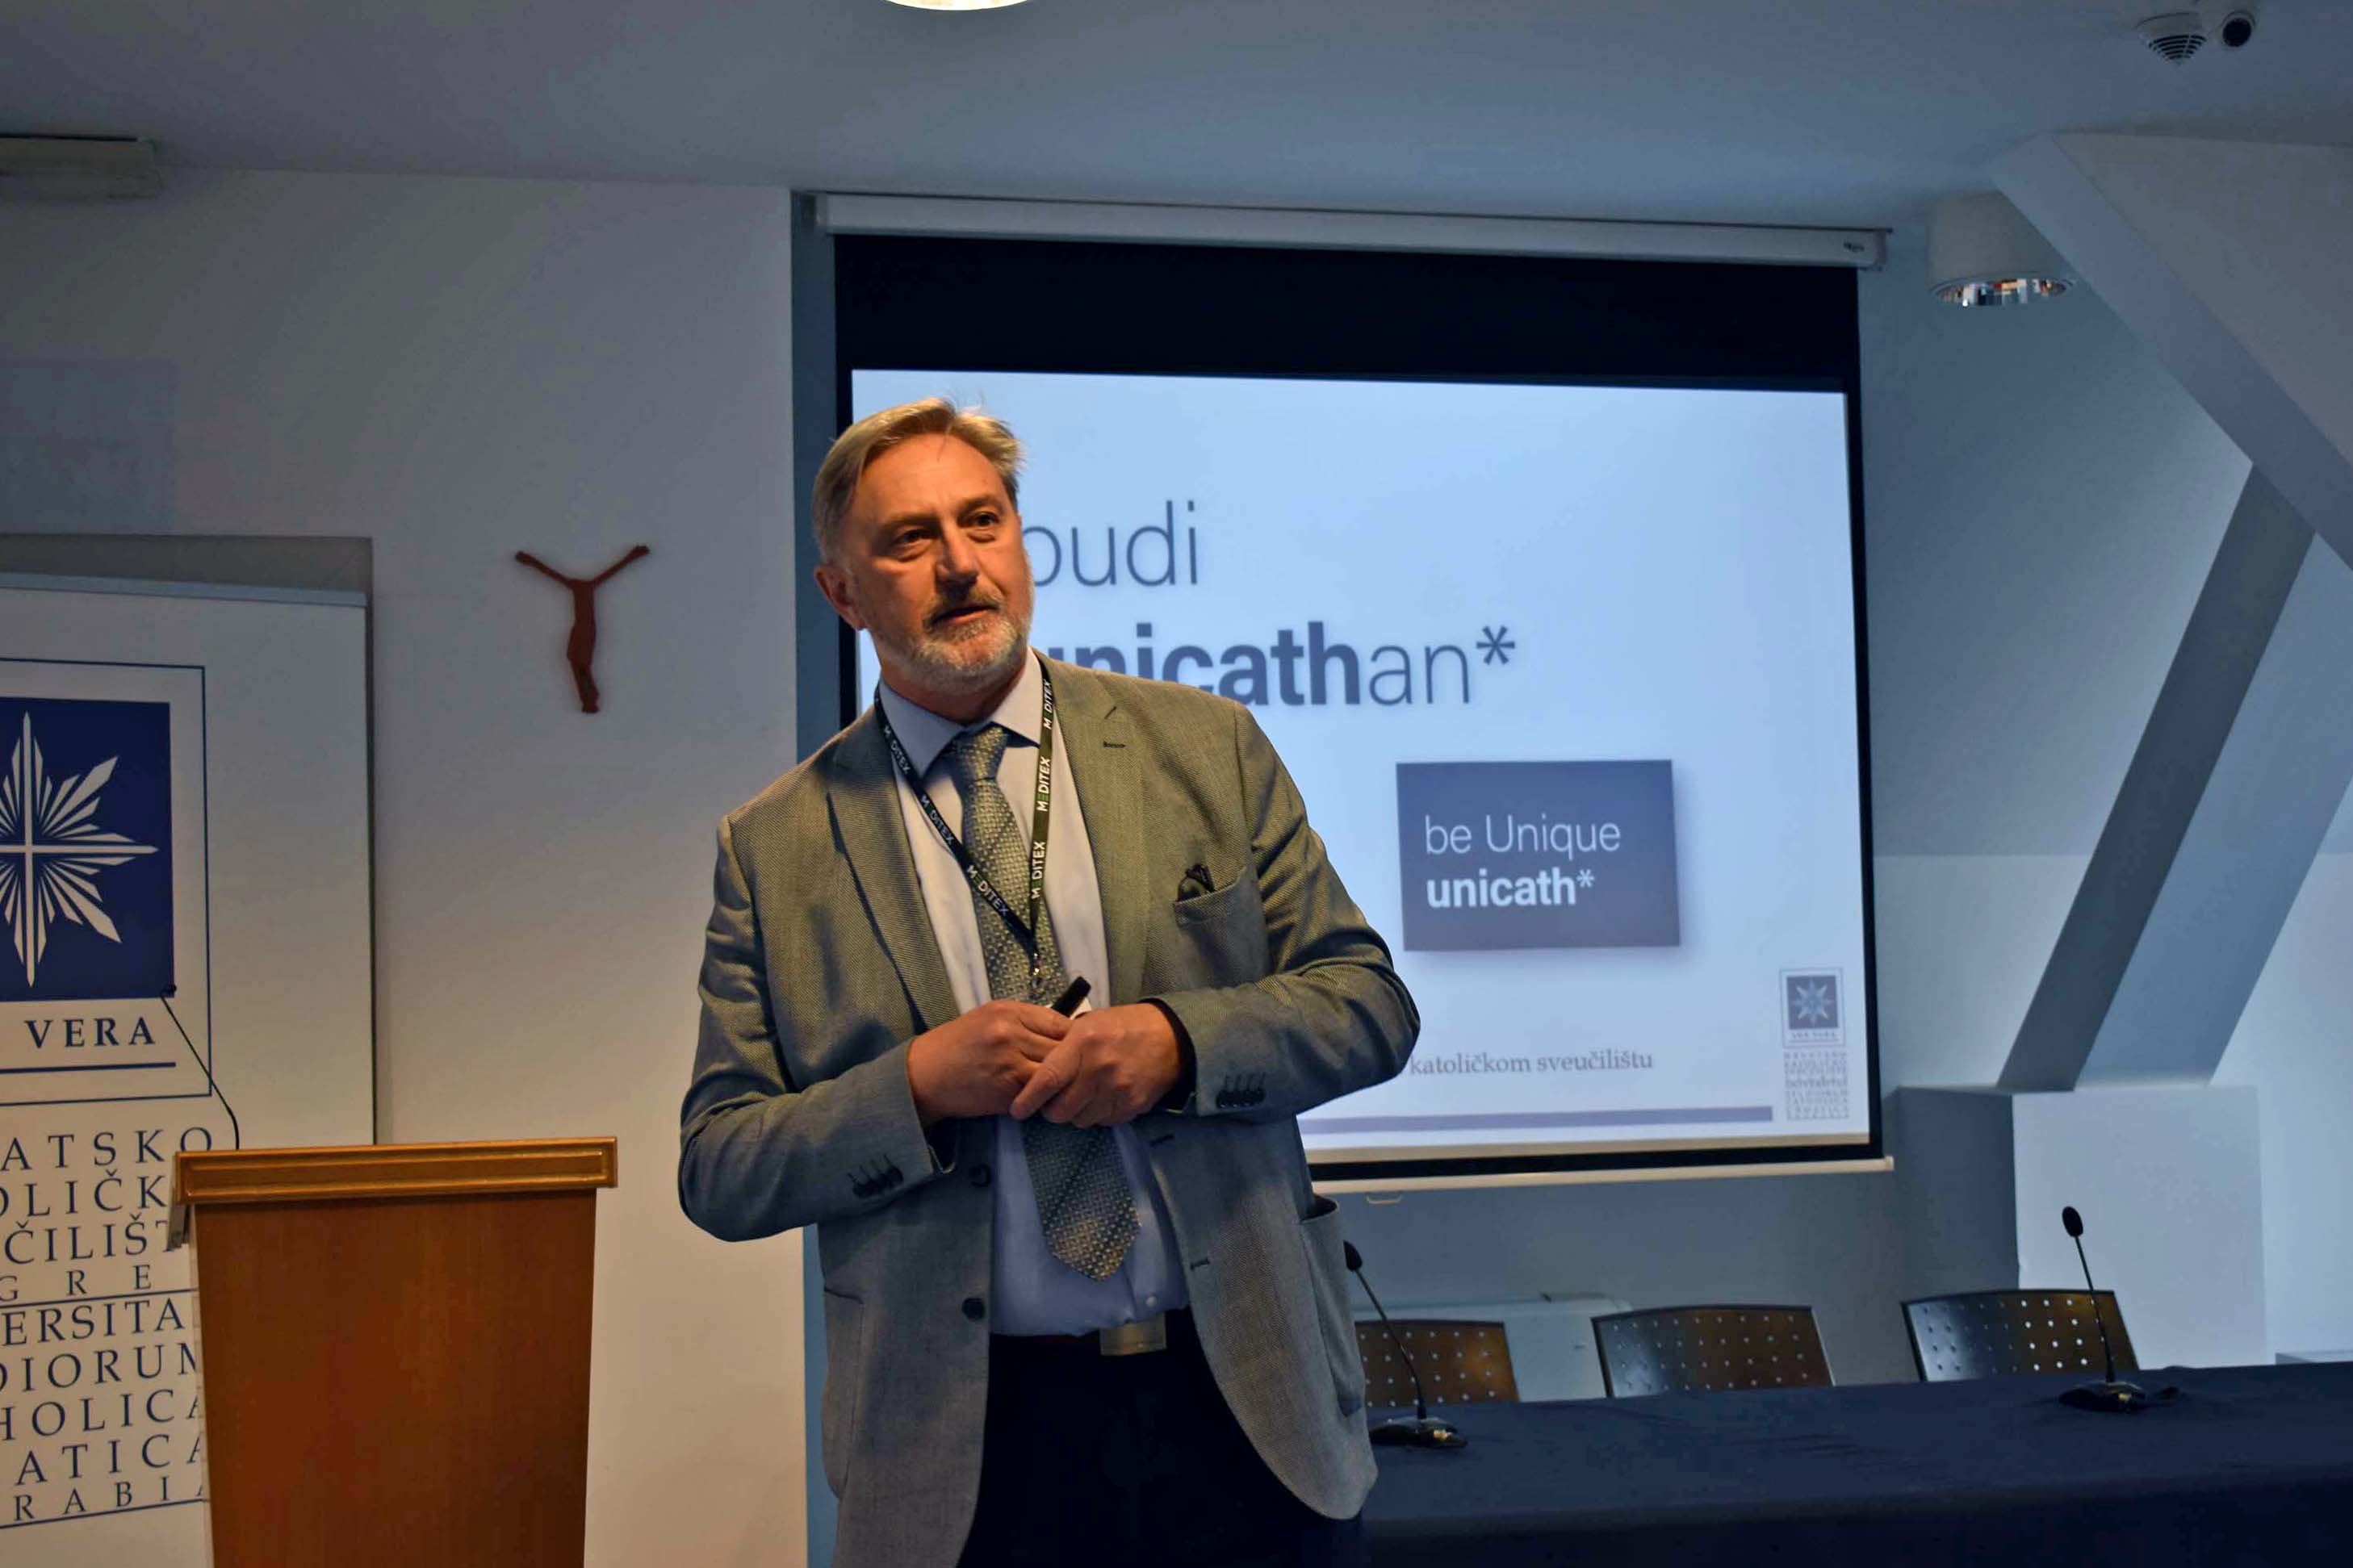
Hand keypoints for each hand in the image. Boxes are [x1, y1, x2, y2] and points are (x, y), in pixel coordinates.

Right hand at [906, 1000, 1070, 1127]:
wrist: (923, 1075)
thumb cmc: (957, 1046)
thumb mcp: (989, 1020)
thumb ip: (1024, 1023)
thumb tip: (1063, 1034)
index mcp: (1009, 1011)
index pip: (1061, 1023)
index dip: (1073, 1039)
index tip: (1076, 1051)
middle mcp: (1011, 1033)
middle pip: (1063, 1048)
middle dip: (1072, 1063)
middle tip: (1076, 1072)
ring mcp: (1009, 1062)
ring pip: (1055, 1073)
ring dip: (1062, 1083)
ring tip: (1064, 1089)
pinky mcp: (1006, 1090)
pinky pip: (1039, 1094)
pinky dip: (1045, 1098)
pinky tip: (1044, 1100)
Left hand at [1010, 1003, 1181, 1127]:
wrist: (1170, 1038)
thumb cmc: (1122, 1026)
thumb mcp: (1088, 1023)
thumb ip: (1062, 1046)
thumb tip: (1034, 1070)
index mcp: (1084, 1043)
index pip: (1048, 1079)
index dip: (1028, 1099)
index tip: (1017, 1110)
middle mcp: (1100, 1069)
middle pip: (1061, 1109)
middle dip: (1050, 1110)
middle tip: (1052, 1101)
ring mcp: (1117, 1091)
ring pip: (1079, 1120)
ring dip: (1074, 1113)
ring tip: (1081, 1095)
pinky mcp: (1131, 1106)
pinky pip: (1101, 1122)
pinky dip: (1096, 1114)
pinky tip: (1101, 1097)